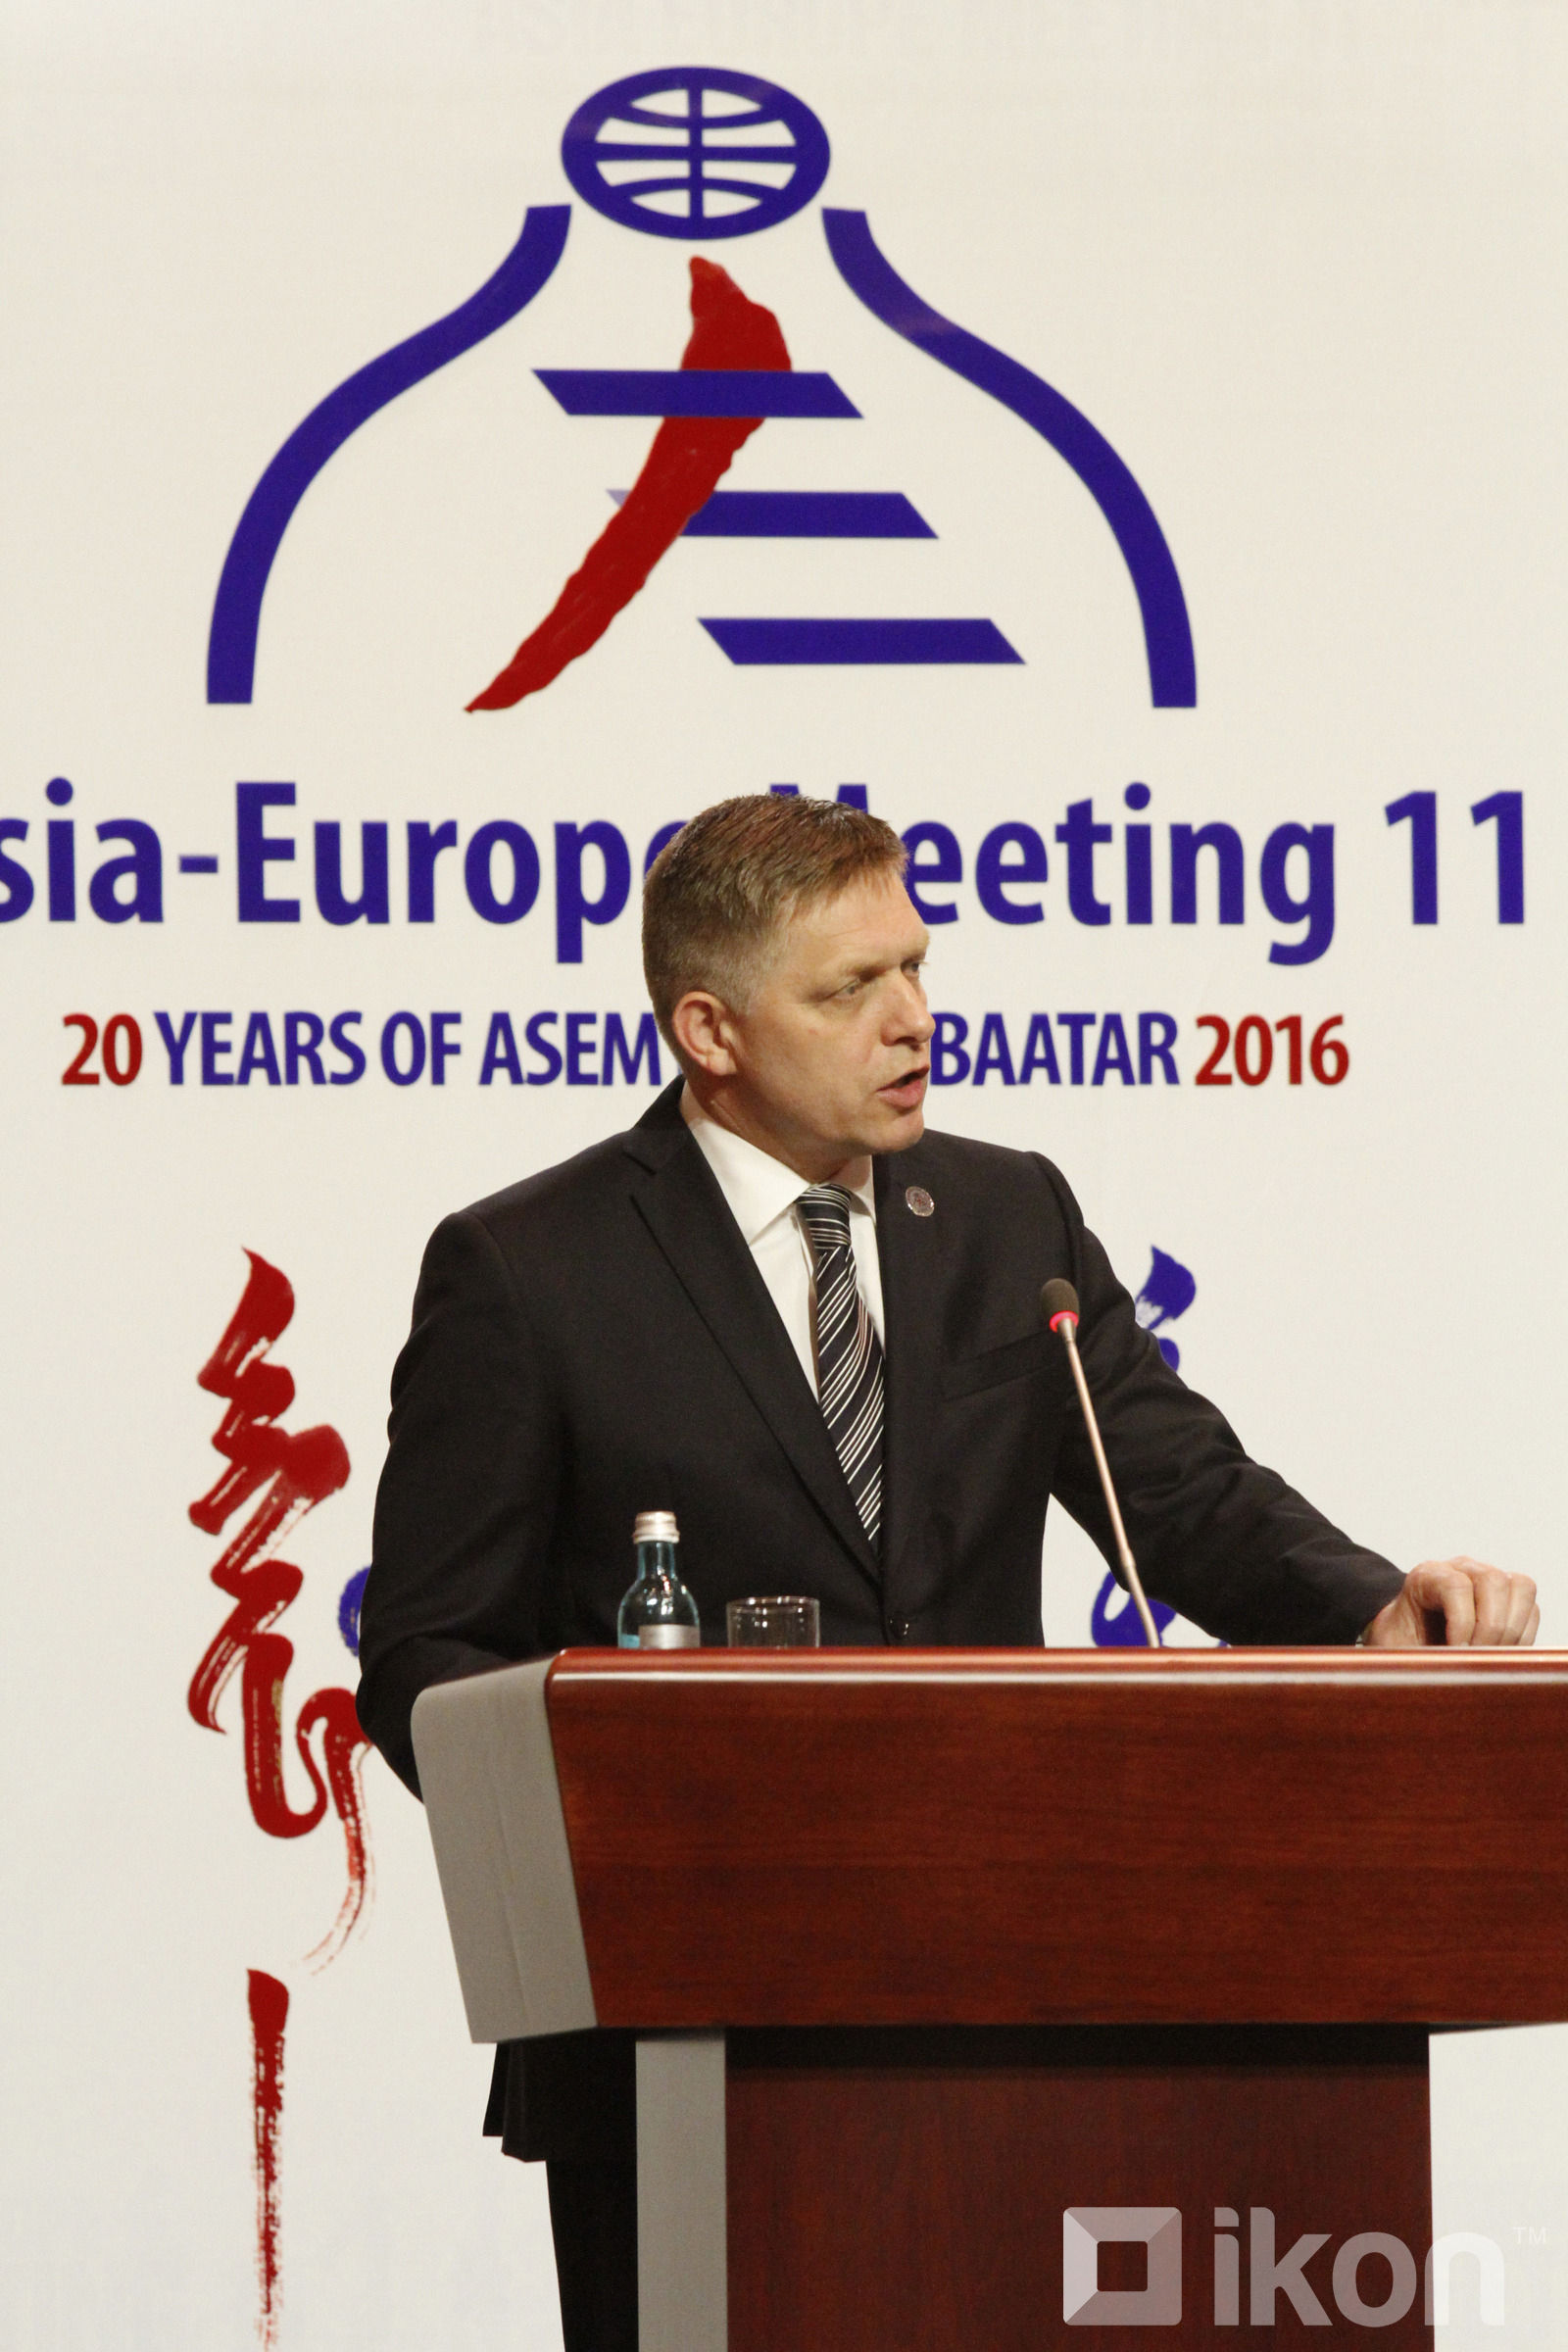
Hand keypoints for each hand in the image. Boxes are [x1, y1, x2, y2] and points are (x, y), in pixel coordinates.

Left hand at [1362, 1557, 1538, 1647]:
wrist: (1410, 1638)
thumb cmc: (1402, 1643)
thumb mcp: (1395, 1649)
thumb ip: (1408, 1658)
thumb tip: (1442, 1672)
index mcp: (1427, 1576)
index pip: (1455, 1585)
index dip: (1462, 1623)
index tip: (1457, 1653)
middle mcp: (1461, 1569)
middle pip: (1494, 1581)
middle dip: (1491, 1628)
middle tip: (1478, 1659)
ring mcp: (1489, 1578)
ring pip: (1521, 1588)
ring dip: (1512, 1630)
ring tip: (1492, 1658)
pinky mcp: (1510, 1596)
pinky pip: (1532, 1609)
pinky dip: (1523, 1636)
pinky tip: (1502, 1656)